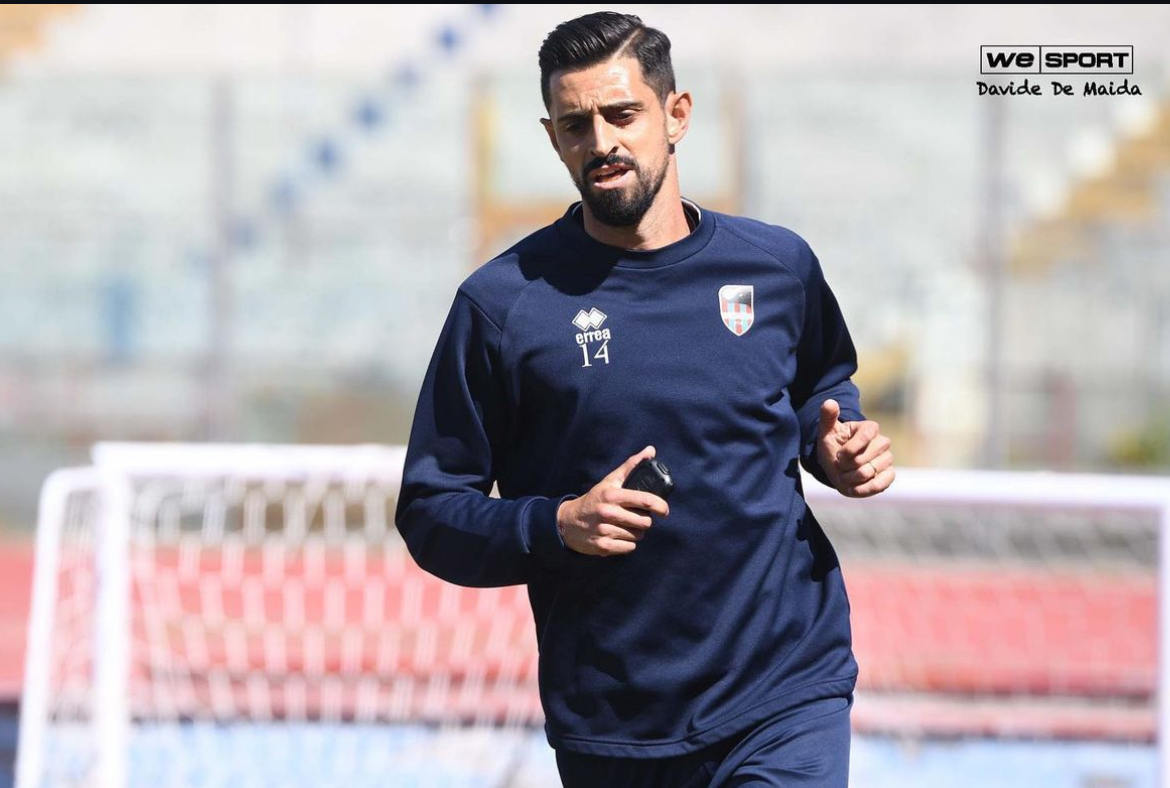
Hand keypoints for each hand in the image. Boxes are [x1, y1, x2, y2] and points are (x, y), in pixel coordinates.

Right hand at [556, 445, 670, 555]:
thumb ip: (631, 466)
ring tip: (624, 526)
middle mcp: (608, 513)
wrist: (567, 522)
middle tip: (635, 517)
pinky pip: (629, 548)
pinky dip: (627, 544)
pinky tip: (617, 536)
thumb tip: (651, 450)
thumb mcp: (610, 481)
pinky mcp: (603, 547)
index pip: (645, 500)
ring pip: (638, 536)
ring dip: (635, 532)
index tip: (664, 510)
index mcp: (612, 495)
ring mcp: (605, 531)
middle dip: (644, 521)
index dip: (660, 506)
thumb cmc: (594, 500)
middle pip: (645, 522)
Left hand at [816, 399, 894, 497]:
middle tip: (840, 465)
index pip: (865, 436)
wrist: (838, 466)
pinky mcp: (889, 475)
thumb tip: (829, 402)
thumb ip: (827, 417)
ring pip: (868, 473)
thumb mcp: (827, 431)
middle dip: (845, 466)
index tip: (839, 454)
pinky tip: (854, 487)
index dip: (848, 450)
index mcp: (870, 428)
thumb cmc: (833, 445)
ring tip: (846, 474)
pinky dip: (863, 489)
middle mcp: (882, 442)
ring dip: (850, 478)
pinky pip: (880, 485)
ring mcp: (887, 459)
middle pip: (863, 459)